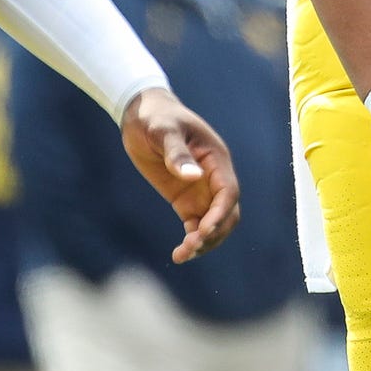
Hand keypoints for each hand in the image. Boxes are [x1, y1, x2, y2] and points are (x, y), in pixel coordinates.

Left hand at [120, 87, 239, 262]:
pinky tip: (179, 253)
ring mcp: (201, 189)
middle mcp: (213, 177)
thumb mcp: (163, 130)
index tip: (202, 231)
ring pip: (214, 223)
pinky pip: (196, 224)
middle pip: (227, 213)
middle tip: (189, 248)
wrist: (141, 114)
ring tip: (181, 255)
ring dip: (204, 242)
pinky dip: (192, 240)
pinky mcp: (185, 199)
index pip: (229, 192)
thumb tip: (193, 176)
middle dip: (213, 234)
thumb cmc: (155, 117)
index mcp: (215, 159)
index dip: (220, 214)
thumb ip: (177, 153)